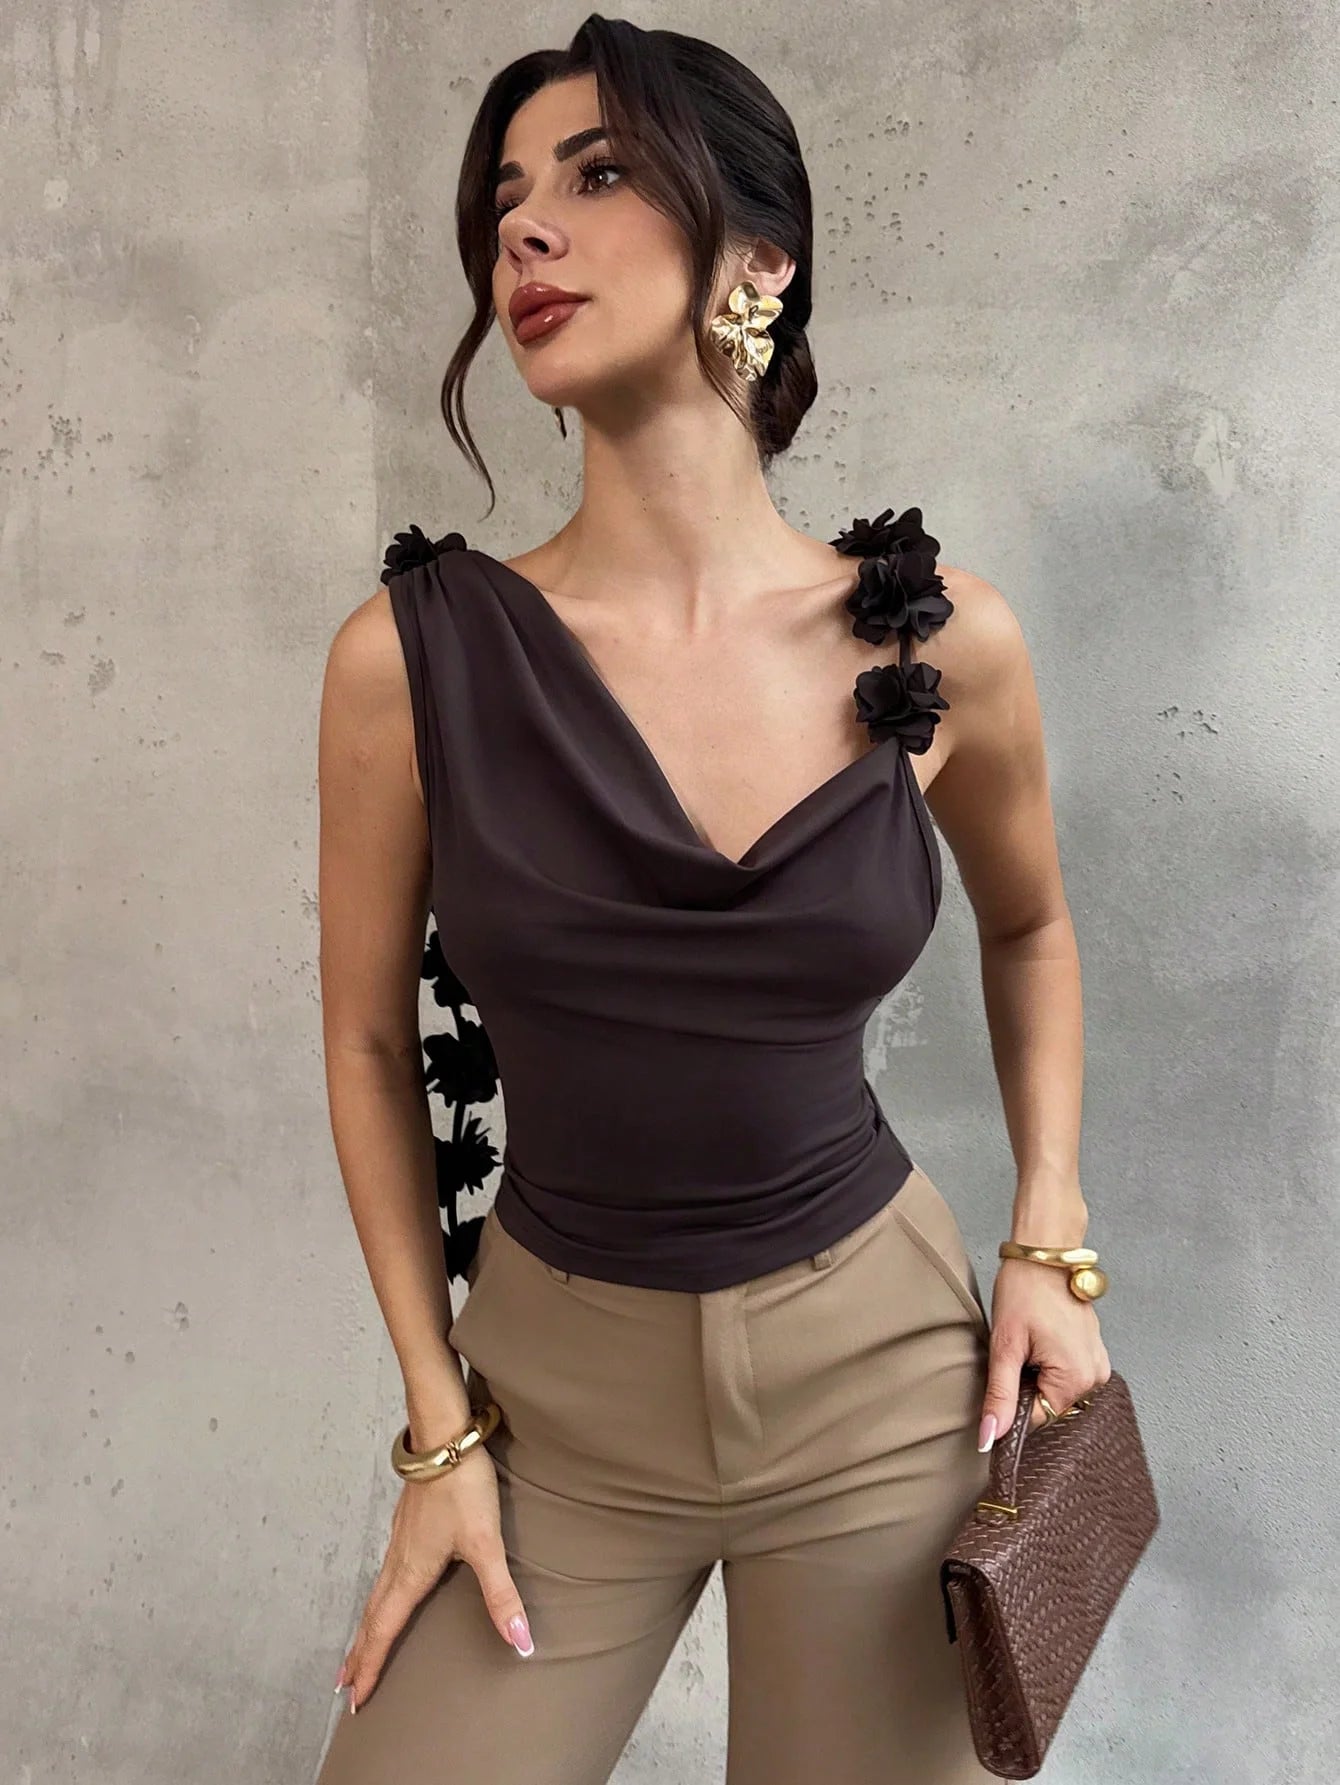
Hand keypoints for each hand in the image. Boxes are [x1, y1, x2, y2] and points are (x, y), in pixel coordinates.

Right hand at [334, 1441, 532, 1713]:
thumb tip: (521, 1643)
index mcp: (412, 1574)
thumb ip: (502, 1595)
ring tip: (355, 1650)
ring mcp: (399, 1541)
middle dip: (359, 1654)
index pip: (385, 1631)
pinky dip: (376, 1597)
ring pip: (375, 1595)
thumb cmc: (463, 1489)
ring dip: (365, 1627)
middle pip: (372, 1617)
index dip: (371, 1666)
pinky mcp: (405, 1525)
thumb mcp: (487, 1544)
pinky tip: (385, 1591)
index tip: (355, 1699)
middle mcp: (398, 1562)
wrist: (443, 1438)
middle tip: (343, 1688)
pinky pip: (383, 1573)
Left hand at [977, 1259, 1111, 1450]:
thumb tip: (991, 1438)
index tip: (1003, 1372)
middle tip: (1016, 1349)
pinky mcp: (1093, 1351)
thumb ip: (1000, 1396)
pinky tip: (1040, 1338)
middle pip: (1047, 1404)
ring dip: (1036, 1373)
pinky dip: (1047, 1362)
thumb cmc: (1025, 1290)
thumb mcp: (1006, 1345)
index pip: (1037, 1419)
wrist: (1044, 1253)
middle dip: (1025, 1385)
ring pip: (1054, 1388)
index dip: (1012, 1402)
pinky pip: (1065, 1372)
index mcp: (1076, 1380)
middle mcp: (1094, 1377)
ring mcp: (1097, 1363)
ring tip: (1029, 1340)